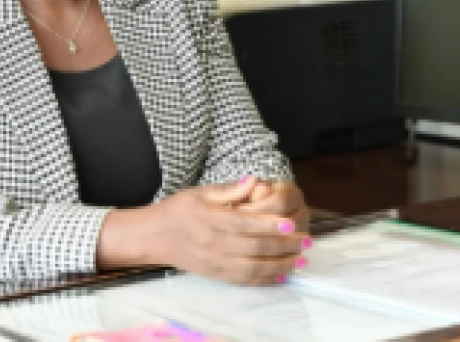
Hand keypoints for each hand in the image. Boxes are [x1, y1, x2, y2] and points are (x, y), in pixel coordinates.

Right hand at [146, 178, 307, 284]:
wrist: (153, 236)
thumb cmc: (178, 210)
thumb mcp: (200, 192)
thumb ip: (229, 189)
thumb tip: (254, 180)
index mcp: (211, 219)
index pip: (245, 223)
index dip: (269, 224)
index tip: (290, 222)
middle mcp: (214, 243)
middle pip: (255, 247)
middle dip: (284, 245)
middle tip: (305, 241)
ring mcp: (216, 261)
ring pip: (253, 267)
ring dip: (281, 264)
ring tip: (301, 260)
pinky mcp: (216, 274)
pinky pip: (244, 279)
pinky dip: (266, 278)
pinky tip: (282, 273)